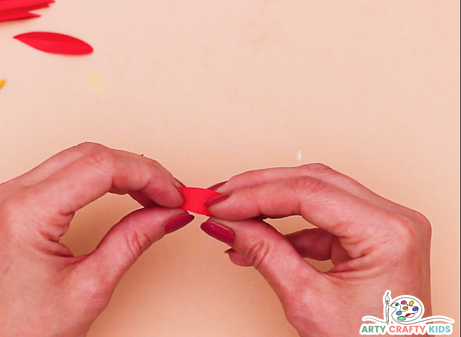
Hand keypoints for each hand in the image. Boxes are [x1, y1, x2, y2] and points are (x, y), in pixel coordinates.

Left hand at [0, 143, 192, 336]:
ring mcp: (6, 196)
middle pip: (89, 155)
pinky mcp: (11, 203)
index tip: (174, 195)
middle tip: (170, 195)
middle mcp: (9, 195)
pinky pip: (61, 174)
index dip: (147, 176)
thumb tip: (168, 215)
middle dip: (137, 170)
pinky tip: (121, 193)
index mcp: (25, 213)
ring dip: (120, 172)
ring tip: (152, 196)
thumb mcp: (90, 287)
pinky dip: (97, 179)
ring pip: (76, 159)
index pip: (100, 167)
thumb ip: (133, 241)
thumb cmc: (23, 331)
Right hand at [201, 164, 431, 335]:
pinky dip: (287, 226)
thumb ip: (264, 254)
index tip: (219, 204)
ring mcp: (386, 225)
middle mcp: (394, 219)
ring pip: (316, 192)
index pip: (308, 193)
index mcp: (387, 233)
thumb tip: (227, 225)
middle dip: (259, 189)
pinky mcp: (372, 235)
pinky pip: (323, 217)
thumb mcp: (307, 301)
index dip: (255, 195)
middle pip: (313, 182)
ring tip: (232, 215)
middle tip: (219, 198)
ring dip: (270, 202)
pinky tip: (255, 237)